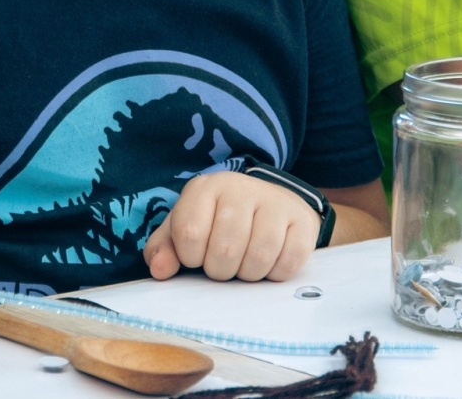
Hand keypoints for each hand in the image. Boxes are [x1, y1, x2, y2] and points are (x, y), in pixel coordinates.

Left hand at [143, 171, 319, 282]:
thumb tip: (160, 270)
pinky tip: (269, 262)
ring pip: (257, 258)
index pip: (188, 233)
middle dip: (221, 270)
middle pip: (224, 250)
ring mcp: (274, 202)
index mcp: (206, 188)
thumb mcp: (186, 228)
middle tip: (224, 263)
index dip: (191, 257)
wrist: (272, 204)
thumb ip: (164, 248)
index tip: (197, 255)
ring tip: (245, 263)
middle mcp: (240, 188)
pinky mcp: (302, 221)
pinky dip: (275, 273)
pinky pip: (288, 263)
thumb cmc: (220, 222)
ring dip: (248, 274)